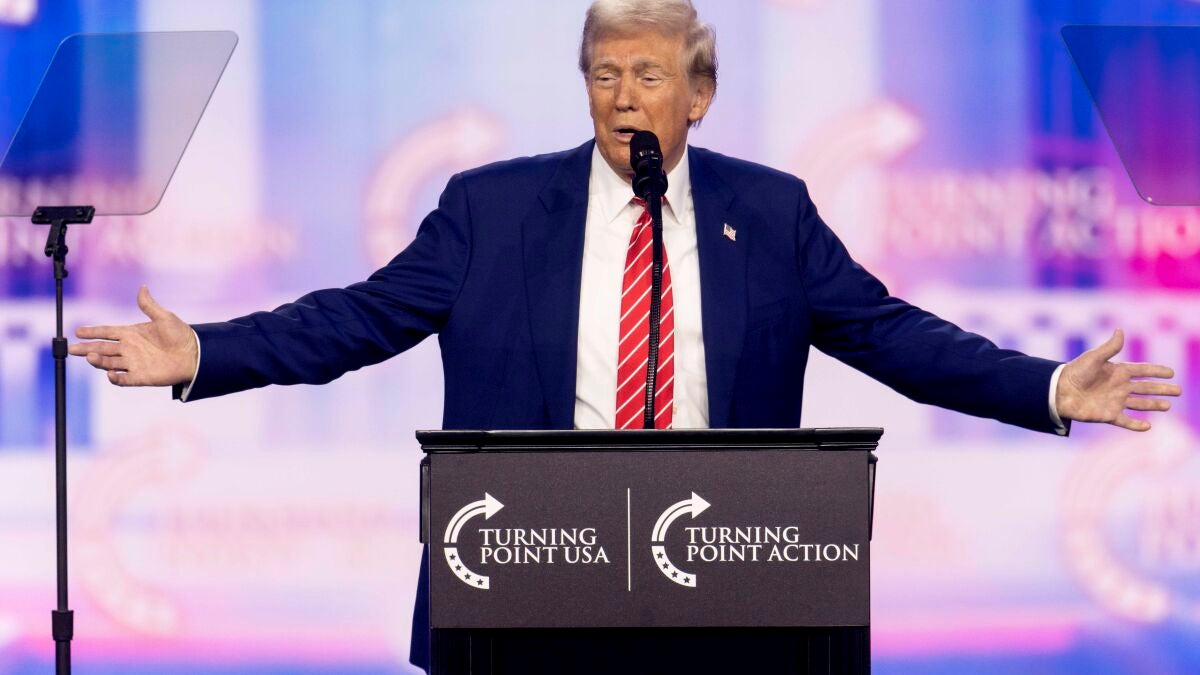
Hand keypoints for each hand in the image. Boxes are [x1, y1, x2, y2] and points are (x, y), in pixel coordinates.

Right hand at [68, 285, 197, 386]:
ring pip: (109, 363)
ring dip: (99, 361)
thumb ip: (149, 305)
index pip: (107, 332)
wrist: (195, 354)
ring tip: (90, 356)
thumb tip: (143, 287)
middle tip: (71, 348)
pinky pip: (125, 379)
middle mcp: (129, 349)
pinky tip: (110, 374)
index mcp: (131, 333)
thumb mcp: (164, 317)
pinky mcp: (142, 377)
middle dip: (86, 348)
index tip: (78, 331)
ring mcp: (134, 363)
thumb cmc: (181, 335)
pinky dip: (116, 378)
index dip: (93, 331)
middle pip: (102, 348)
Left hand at [1055, 329, 1180, 431]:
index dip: (1156, 371)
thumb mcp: (1093, 358)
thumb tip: (1120, 330)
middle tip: (1178, 391)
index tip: (1171, 372)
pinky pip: (1125, 421)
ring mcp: (1114, 401)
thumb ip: (1109, 347)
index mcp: (1117, 371)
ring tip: (1168, 406)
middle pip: (1146, 388)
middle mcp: (1119, 386)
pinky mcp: (1107, 415)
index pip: (1142, 370)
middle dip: (1162, 389)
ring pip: (1140, 404)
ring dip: (1154, 405)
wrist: (1058, 391)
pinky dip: (1136, 425)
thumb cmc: (1074, 372)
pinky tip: (1148, 426)